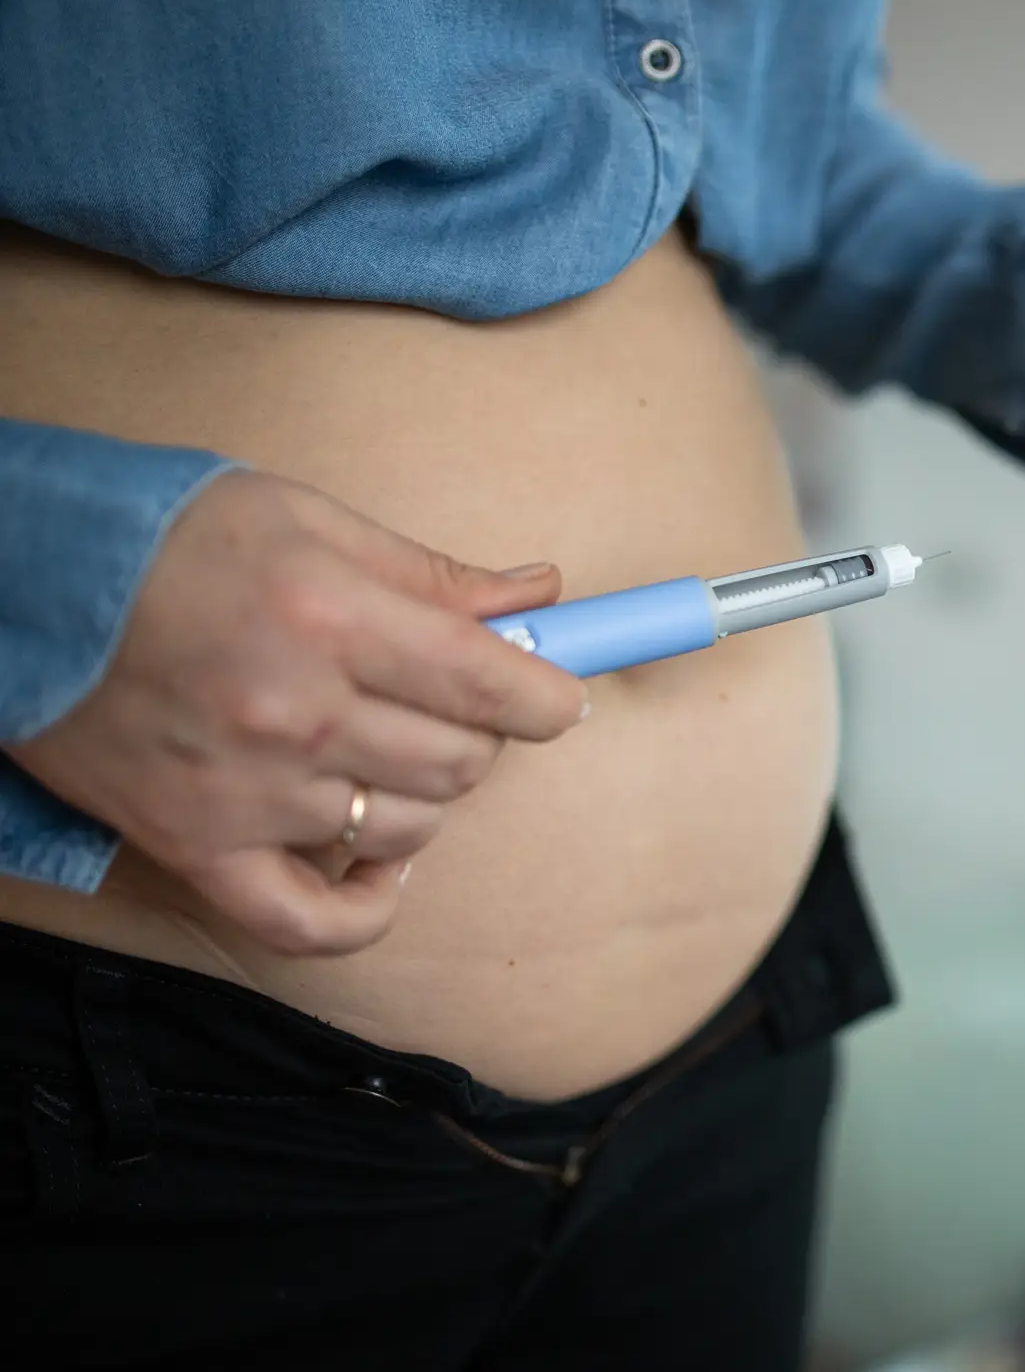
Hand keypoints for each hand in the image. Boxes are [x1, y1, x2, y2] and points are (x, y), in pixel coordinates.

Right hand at [6, 470, 588, 955]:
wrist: (18, 585)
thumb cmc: (167, 539)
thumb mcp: (307, 519)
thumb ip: (432, 572)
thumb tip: (542, 595)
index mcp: (332, 620)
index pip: (493, 688)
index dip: (548, 696)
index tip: (554, 695)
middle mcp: (296, 717)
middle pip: (460, 763)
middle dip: (479, 733)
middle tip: (444, 700)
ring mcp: (246, 794)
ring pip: (408, 828)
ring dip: (421, 794)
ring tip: (383, 748)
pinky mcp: (195, 848)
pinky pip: (312, 923)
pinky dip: (367, 904)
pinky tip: (379, 859)